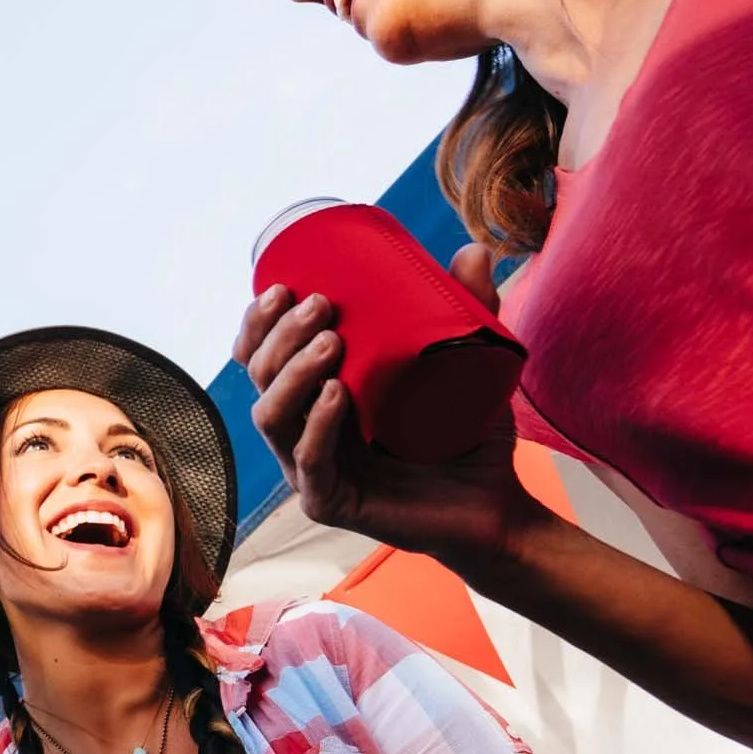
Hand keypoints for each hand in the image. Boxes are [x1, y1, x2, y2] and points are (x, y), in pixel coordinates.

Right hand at [234, 281, 539, 576]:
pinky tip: (337, 395)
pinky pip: (309, 462)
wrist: (494, 501)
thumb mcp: (466, 362)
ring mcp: (312, 469)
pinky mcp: (331, 503)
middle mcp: (304, 430)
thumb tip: (473, 250)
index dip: (258, 323)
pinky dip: (318, 425)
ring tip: (331, 342)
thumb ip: (468, 308)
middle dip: (280, 336)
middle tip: (320, 306)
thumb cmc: (468, 433)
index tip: (283, 287)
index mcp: (315, 394)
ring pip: (271, 416)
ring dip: (293, 373)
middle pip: (260, 378)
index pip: (261, 356)